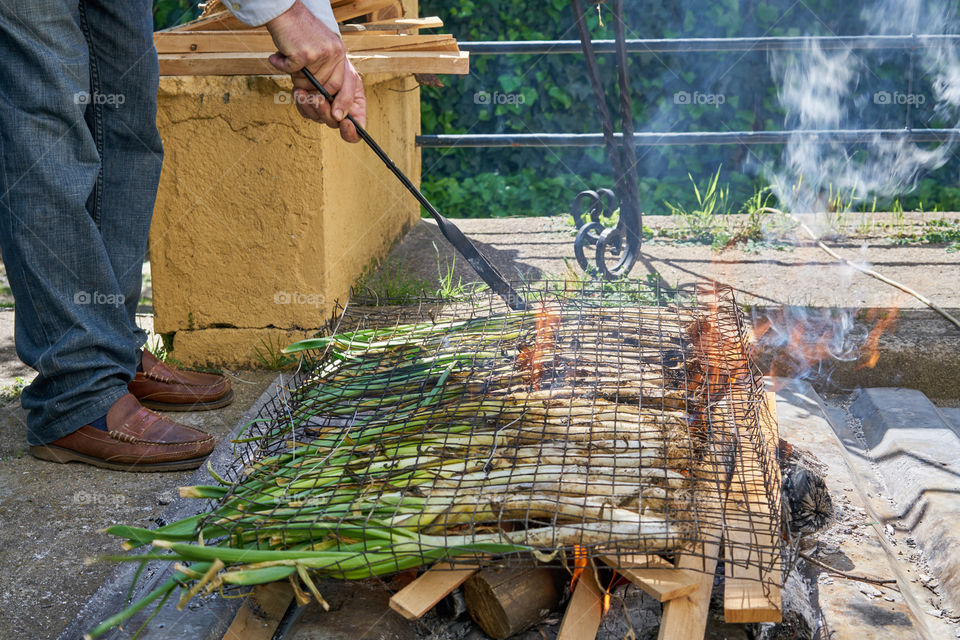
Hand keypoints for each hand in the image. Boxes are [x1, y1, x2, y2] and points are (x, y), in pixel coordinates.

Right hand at [266, 0, 365, 141]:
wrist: (285, 12)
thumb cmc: (299, 36)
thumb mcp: (317, 57)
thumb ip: (322, 78)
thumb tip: (322, 106)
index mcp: (342, 58)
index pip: (349, 89)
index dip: (344, 107)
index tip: (337, 118)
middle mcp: (337, 55)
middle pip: (329, 91)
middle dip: (313, 95)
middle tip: (300, 91)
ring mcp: (323, 55)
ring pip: (309, 84)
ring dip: (295, 77)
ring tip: (291, 62)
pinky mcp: (306, 53)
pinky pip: (293, 72)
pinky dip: (283, 65)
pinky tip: (281, 55)